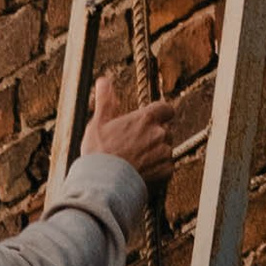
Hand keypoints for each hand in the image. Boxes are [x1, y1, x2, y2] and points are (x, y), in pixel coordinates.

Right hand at [84, 73, 176, 187]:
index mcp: (146, 118)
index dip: (160, 113)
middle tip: (134, 145)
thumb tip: (104, 80)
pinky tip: (141, 172)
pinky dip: (157, 169)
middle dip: (153, 136)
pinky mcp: (166, 172)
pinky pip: (166, 167)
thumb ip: (106, 100)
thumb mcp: (98, 122)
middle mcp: (160, 133)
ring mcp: (164, 153)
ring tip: (135, 161)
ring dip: (155, 153)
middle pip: (164, 130)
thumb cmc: (99, 153)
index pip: (166, 108)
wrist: (104, 184)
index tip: (152, 119)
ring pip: (165, 149)